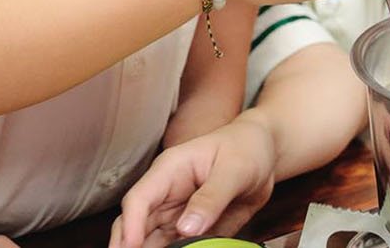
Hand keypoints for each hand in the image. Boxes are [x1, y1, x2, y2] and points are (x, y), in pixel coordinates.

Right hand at [110, 116, 277, 247]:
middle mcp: (165, 195)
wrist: (262, 155)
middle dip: (127, 245)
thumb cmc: (245, 150)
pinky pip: (173, 247)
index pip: (139, 199)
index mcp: (169, 171)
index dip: (130, 225)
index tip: (130, 247)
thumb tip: (188, 228)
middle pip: (136, 224)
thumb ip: (211, 198)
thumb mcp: (234, 170)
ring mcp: (175, 214)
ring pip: (150, 240)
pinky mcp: (189, 230)